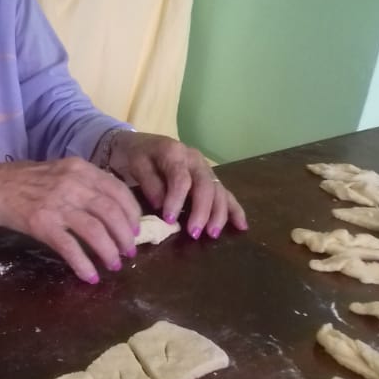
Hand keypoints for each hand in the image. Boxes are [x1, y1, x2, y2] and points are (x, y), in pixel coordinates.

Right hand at [0, 158, 141, 282]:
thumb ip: (85, 185)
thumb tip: (113, 210)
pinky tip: (90, 276)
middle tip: (129, 253)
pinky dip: (84, 265)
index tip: (136, 229)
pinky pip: (71, 248)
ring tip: (114, 265)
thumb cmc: (25, 182)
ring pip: (96, 232)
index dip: (132, 213)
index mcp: (80, 169)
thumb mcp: (60, 172)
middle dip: (125, 237)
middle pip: (112, 213)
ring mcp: (57, 204)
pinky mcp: (42, 224)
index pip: (118, 190)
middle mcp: (73, 184)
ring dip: (109, 253)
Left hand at [108, 132, 247, 238]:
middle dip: (202, 211)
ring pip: (218, 191)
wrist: (139, 144)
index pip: (181, 178)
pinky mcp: (210, 179)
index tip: (170, 220)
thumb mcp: (136, 164)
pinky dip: (235, 210)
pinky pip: (226, 194)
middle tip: (194, 233)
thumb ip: (149, 182)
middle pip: (205, 186)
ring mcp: (205, 169)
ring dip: (219, 214)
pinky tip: (242, 226)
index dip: (177, 200)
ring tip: (212, 234)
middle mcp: (194, 159)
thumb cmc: (136, 156)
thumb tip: (161, 205)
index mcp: (175, 152)